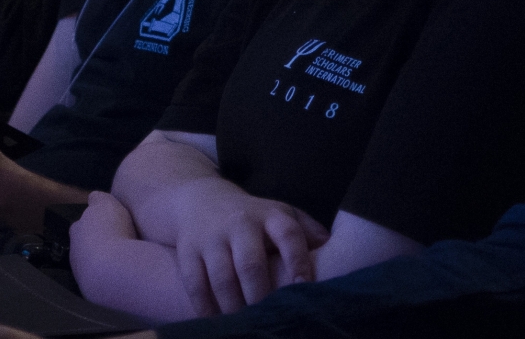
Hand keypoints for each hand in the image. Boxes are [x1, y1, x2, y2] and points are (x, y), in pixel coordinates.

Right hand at [162, 179, 325, 314]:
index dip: (298, 260)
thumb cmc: (253, 216)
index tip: (304, 288)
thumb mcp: (281, 214)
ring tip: (244, 325)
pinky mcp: (188, 250)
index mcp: (269, 215)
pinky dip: (205, 307)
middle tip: (269, 318)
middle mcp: (240, 224)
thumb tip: (336, 251)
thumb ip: (308, 231)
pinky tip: (216, 321)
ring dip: (234, 306)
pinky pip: (195, 283)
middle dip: (260, 296)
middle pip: (250, 264)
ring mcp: (211, 237)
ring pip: (221, 278)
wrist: (201, 200)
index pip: (288, 234)